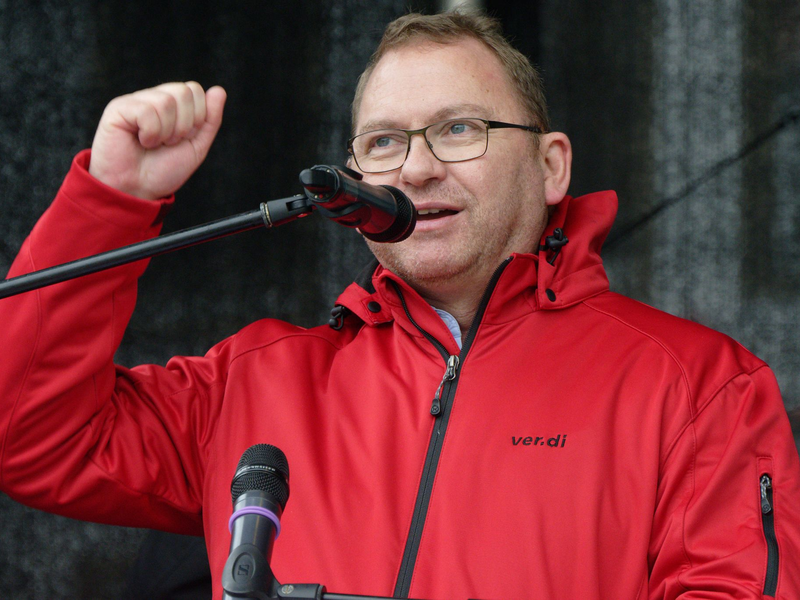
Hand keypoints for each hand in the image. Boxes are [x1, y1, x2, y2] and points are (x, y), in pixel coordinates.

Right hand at [88, 82, 226, 199]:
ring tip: (154, 144)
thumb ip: (210, 120)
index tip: (184, 138)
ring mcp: (135, 101)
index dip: (197, 117)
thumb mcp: (196, 147)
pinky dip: (150, 133)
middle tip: (168, 142)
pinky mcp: (118, 108)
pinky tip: (141, 141)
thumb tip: (219, 90)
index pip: (194, 90)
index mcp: (172, 106)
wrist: (138, 189)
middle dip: (184, 125)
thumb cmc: (163, 171)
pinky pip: (146, 110)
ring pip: (166, 101)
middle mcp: (154, 98)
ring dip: (166, 132)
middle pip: (183, 91)